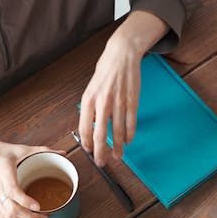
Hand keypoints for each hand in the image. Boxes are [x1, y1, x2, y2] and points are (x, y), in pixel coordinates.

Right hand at [0, 139, 49, 217]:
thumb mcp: (20, 149)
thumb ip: (43, 151)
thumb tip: (62, 154)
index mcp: (3, 171)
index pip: (13, 191)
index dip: (25, 201)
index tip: (38, 206)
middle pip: (11, 208)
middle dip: (29, 217)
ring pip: (6, 215)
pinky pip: (1, 214)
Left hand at [79, 29, 147, 166]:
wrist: (121, 54)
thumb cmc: (105, 71)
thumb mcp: (91, 88)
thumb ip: (90, 107)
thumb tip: (90, 126)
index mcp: (88, 99)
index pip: (84, 128)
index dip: (87, 143)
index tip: (89, 151)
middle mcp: (102, 102)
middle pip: (100, 134)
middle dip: (101, 152)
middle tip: (101, 163)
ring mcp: (118, 102)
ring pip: (118, 131)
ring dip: (118, 147)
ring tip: (117, 157)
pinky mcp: (132, 101)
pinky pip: (131, 122)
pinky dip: (130, 134)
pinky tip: (128, 141)